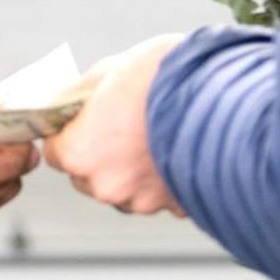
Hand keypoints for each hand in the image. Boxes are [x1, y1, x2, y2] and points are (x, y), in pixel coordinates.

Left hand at [41, 34, 184, 215]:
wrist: (223, 91)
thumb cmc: (162, 76)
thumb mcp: (106, 72)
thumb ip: (80, 97)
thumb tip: (66, 102)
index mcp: (79, 153)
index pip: (56, 153)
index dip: (70, 134)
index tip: (85, 121)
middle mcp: (106, 185)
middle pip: (88, 176)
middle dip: (101, 155)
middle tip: (124, 126)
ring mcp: (143, 200)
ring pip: (126, 190)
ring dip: (134, 171)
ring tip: (155, 136)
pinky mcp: (178, 206)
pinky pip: (164, 195)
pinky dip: (168, 178)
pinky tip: (179, 149)